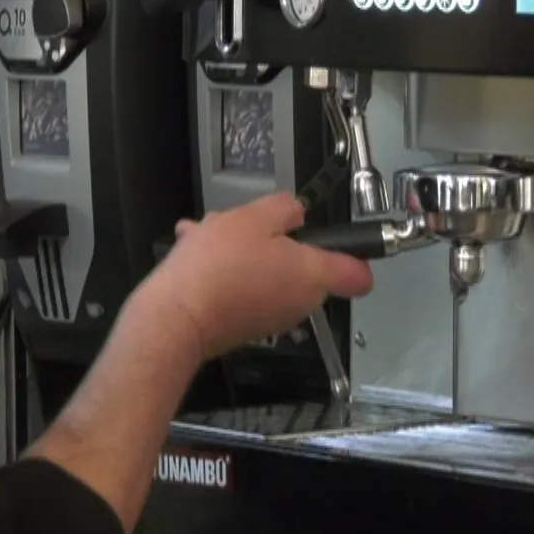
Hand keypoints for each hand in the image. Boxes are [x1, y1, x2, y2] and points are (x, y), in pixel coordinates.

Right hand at [140, 193, 374, 360]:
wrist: (175, 318)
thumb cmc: (217, 267)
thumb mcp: (252, 217)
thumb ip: (284, 208)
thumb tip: (295, 213)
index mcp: (312, 276)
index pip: (358, 275)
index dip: (355, 254)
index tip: (340, 240)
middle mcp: (299, 302)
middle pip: (300, 263)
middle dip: (272, 239)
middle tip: (243, 225)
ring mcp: (271, 317)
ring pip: (266, 271)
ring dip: (240, 250)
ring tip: (206, 235)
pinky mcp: (244, 325)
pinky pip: (243, 287)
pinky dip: (224, 270)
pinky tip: (194, 253)